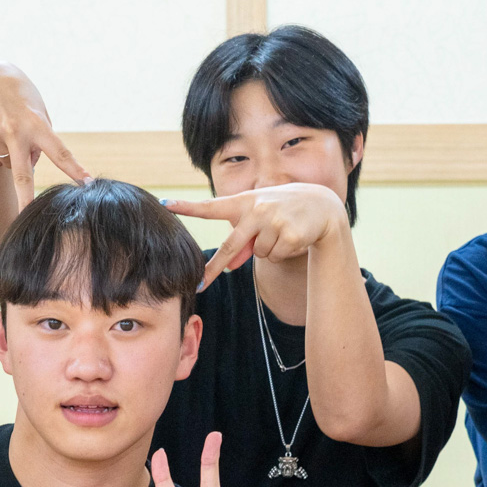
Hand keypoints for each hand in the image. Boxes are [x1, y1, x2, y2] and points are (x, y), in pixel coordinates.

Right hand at [0, 63, 90, 207]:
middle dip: (26, 199)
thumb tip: (31, 167)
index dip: (75, 169)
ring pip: (8, 164)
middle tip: (28, 218)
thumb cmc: (22, 97)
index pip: (60, 152)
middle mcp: (13, 130)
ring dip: (12, 155)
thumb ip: (41, 141)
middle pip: (23, 173)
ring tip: (9, 129)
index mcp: (36, 123)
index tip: (87, 184)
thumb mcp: (40, 112)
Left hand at [164, 183, 348, 290]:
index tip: (165, 203)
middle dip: (215, 268)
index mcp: (244, 202)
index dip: (187, 207)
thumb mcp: (261, 219)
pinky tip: (293, 236)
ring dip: (268, 249)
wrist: (322, 206)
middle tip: (200, 285)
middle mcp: (257, 209)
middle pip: (230, 246)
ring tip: (282, 231)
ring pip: (258, 254)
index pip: (211, 206)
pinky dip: (281, 253)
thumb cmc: (283, 211)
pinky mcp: (289, 235)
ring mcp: (273, 222)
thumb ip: (244, 242)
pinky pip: (274, 258)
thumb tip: (230, 268)